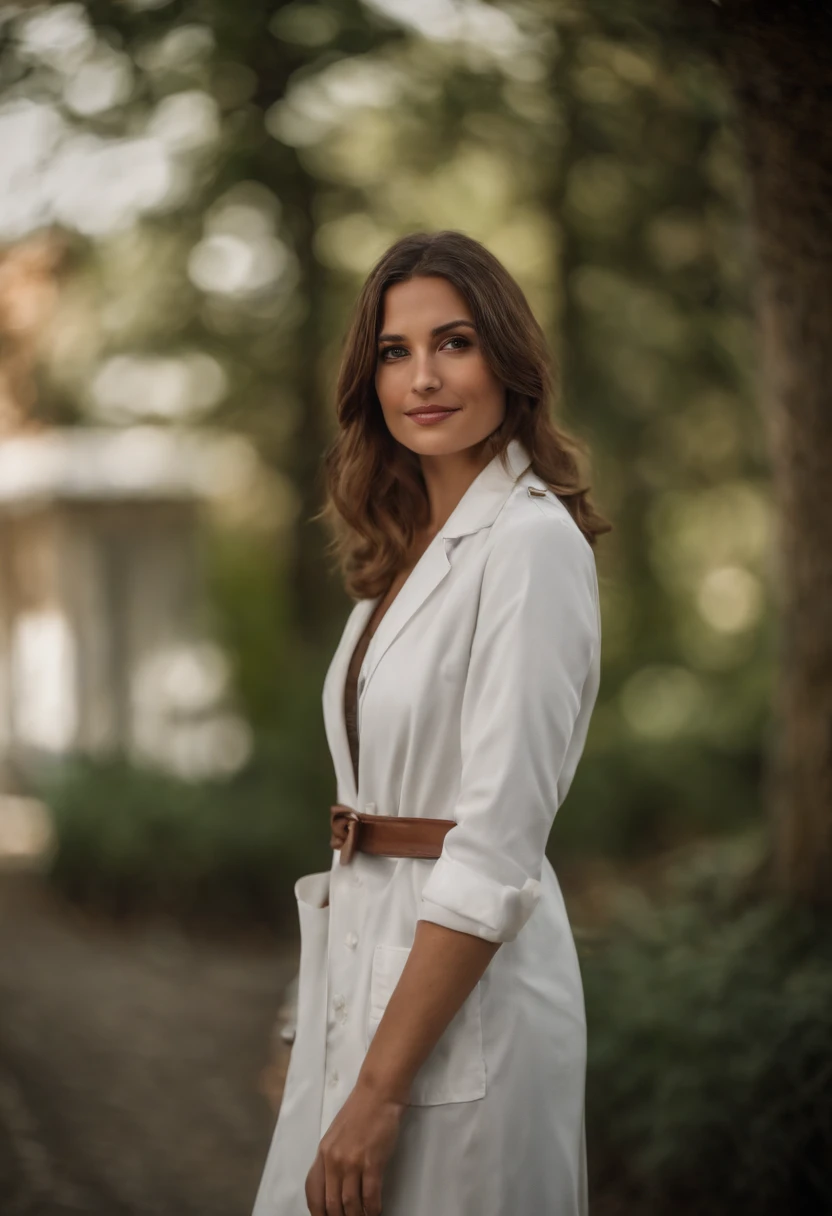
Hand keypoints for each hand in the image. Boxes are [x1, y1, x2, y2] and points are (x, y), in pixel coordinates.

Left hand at [305, 1079, 405, 1215]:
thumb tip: (334, 1183)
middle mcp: (334, 1160)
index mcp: (323, 1153)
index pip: (313, 1191)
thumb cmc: (360, 1110)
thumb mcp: (336, 1134)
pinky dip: (373, 1209)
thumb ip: (332, 1157)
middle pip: (331, 1203)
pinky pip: (370, 1195)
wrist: (378, 1093)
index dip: (318, 1212)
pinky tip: (376, 1212)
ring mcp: (352, 1161)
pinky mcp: (372, 1162)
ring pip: (350, 1203)